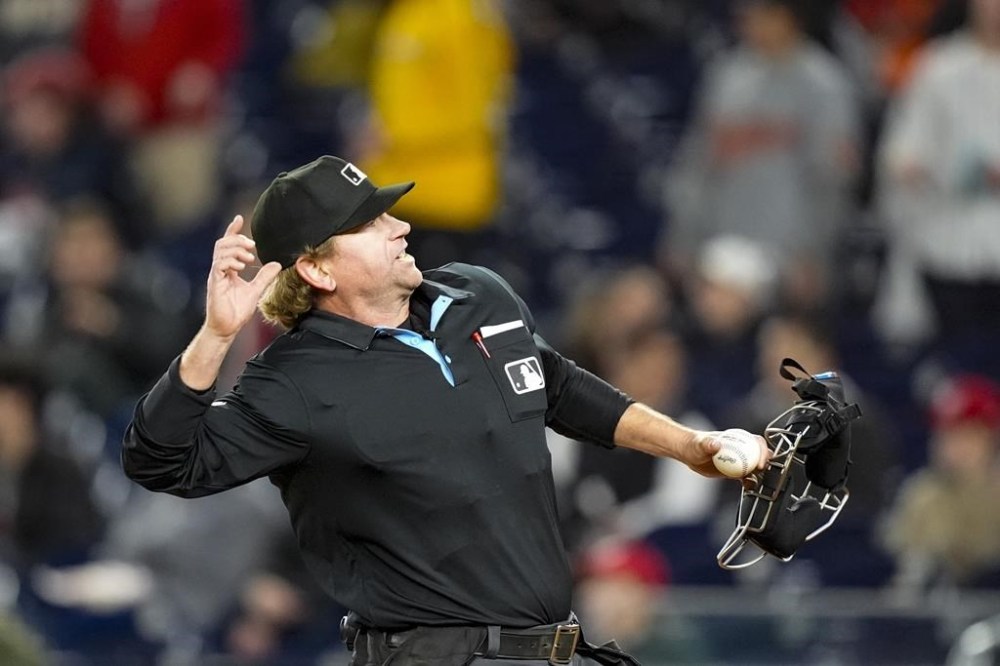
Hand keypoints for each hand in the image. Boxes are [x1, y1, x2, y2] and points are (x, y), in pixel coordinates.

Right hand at [204, 215, 281, 339]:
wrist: (227, 328)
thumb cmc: (237, 311)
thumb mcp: (255, 290)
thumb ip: (264, 277)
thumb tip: (277, 263)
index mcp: (228, 269)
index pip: (228, 245)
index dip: (233, 230)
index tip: (240, 218)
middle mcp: (220, 269)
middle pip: (223, 244)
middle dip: (238, 239)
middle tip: (252, 245)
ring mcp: (216, 275)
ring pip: (220, 251)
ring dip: (237, 249)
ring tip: (250, 258)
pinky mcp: (214, 283)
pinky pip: (219, 264)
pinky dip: (231, 261)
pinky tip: (242, 266)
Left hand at [686, 429, 769, 478]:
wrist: (690, 454)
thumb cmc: (695, 444)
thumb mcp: (700, 444)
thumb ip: (708, 444)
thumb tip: (716, 444)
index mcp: (738, 438)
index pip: (757, 442)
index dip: (763, 451)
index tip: (760, 463)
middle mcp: (742, 448)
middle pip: (760, 455)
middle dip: (765, 463)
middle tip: (758, 472)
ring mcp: (740, 460)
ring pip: (756, 468)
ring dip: (758, 475)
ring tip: (751, 482)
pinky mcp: (736, 471)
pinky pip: (747, 477)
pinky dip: (750, 483)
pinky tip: (747, 487)